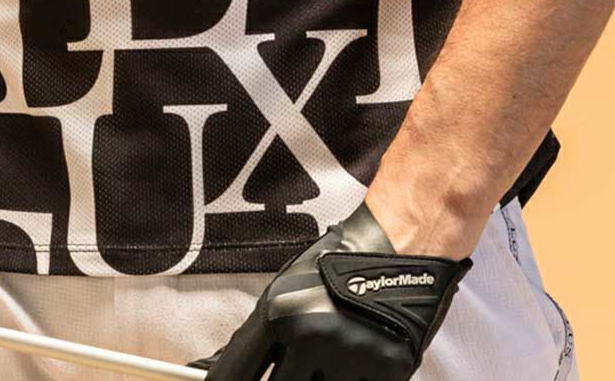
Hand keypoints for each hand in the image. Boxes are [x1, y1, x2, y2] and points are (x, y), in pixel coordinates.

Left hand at [185, 200, 470, 380]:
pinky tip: (350, 366)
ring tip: (326, 358)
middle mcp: (311, 337)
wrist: (400, 247)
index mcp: (279, 313)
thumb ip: (256, 337)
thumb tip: (214, 370)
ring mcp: (350, 358)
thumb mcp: (285, 290)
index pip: (237, 374)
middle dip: (285, 379)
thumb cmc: (337, 263)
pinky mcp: (387, 372)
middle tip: (298, 364)